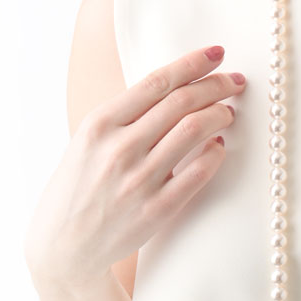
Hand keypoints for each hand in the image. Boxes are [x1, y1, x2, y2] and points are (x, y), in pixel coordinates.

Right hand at [24, 44, 245, 293]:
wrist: (64, 248)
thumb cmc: (79, 188)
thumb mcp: (88, 142)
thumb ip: (125, 117)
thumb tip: (176, 89)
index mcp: (99, 124)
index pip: (157, 82)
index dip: (193, 63)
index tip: (217, 53)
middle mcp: (119, 149)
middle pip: (182, 102)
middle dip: (217, 85)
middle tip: (236, 81)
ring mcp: (139, 180)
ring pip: (195, 131)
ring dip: (221, 114)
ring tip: (230, 111)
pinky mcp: (157, 210)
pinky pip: (199, 173)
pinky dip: (216, 153)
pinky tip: (220, 145)